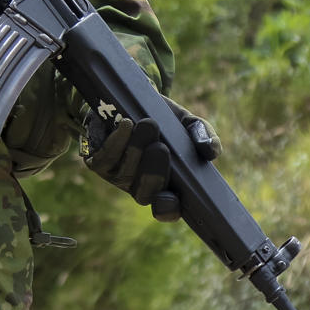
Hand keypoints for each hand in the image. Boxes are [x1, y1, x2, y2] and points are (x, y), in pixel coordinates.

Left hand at [82, 97, 219, 221]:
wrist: (131, 99)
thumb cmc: (165, 120)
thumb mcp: (187, 124)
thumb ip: (203, 135)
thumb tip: (211, 151)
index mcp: (167, 185)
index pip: (167, 209)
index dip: (168, 209)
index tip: (172, 198)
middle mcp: (141, 186)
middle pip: (144, 194)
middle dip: (153, 172)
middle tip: (161, 148)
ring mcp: (118, 177)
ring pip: (125, 174)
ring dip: (137, 149)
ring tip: (148, 124)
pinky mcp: (98, 163)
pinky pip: (105, 160)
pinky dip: (117, 142)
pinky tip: (127, 124)